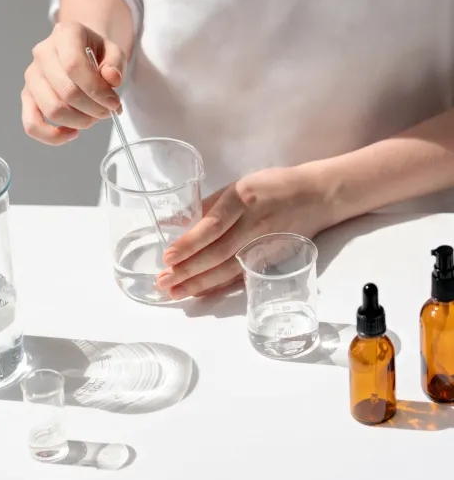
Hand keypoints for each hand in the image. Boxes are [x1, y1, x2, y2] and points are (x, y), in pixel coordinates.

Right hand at [22, 21, 125, 144]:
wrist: (82, 53)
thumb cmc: (97, 54)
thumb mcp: (114, 52)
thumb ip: (116, 64)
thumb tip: (111, 79)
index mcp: (65, 35)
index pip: (74, 66)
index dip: (96, 90)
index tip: (114, 103)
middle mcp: (43, 53)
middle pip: (66, 92)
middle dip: (93, 109)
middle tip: (108, 111)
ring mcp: (32, 76)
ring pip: (53, 110)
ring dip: (80, 122)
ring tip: (93, 117)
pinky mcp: (28, 96)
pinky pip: (31, 124)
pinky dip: (52, 136)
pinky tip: (72, 132)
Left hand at [157, 164, 328, 298]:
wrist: (315, 197)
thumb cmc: (270, 187)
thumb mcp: (238, 186)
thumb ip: (208, 206)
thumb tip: (174, 225)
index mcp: (242, 199)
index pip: (212, 226)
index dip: (189, 244)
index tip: (168, 257)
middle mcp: (253, 223)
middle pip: (218, 252)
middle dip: (189, 270)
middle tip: (164, 282)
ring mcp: (263, 244)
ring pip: (229, 269)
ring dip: (200, 283)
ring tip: (176, 292)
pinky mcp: (270, 259)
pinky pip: (241, 275)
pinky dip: (220, 286)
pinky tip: (201, 293)